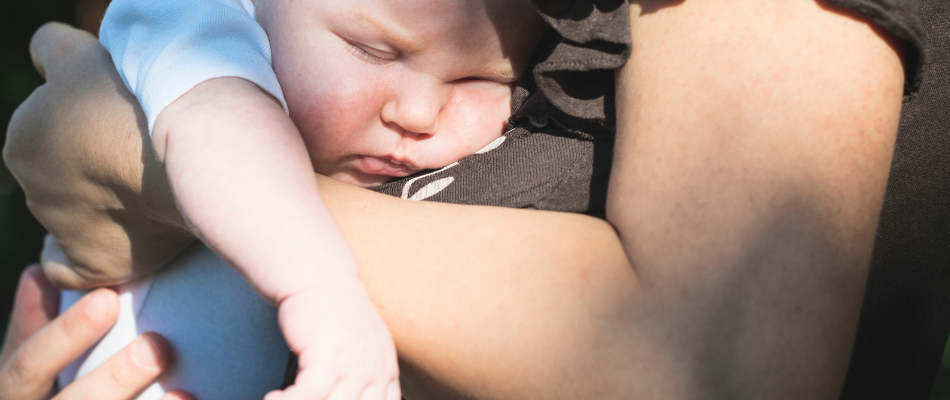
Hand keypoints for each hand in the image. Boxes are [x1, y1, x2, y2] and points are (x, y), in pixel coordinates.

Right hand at [0, 265, 189, 399]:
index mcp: (14, 396)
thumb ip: (33, 327)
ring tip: (182, 391)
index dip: (64, 334)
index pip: (26, 365)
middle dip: (113, 378)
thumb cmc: (47, 395)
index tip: (108, 299)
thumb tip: (41, 270)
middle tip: (157, 344)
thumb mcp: (26, 371)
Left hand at [2, 22, 193, 288]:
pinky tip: (107, 243)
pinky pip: (70, 270)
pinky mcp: (95, 264)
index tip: (121, 124)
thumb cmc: (135, 102)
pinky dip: (79, 260)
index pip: (51, 134)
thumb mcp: (82, 55)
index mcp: (24, 140)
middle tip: (139, 156)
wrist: (185, 153)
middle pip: (62, 177)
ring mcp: (64, 231)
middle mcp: (34, 189)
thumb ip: (53, 49)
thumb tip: (46, 56)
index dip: (87, 127)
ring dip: (102, 207)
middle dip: (93, 169)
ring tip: (146, 191)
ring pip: (72, 217)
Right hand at [268, 286, 400, 399]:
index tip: (331, 399)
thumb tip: (345, 393)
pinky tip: (274, 396)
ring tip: (282, 399)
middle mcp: (375, 372)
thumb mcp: (366, 344)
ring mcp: (353, 366)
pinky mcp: (327, 358)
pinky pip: (309, 396)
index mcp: (387, 370)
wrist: (321, 277)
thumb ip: (366, 373)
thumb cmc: (336, 312)